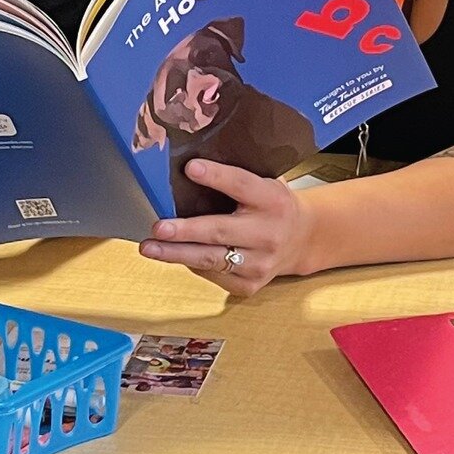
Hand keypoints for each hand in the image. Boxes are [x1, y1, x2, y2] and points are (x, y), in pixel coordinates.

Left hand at [138, 160, 317, 295]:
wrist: (304, 239)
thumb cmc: (272, 205)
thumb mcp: (264, 184)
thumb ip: (234, 180)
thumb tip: (185, 171)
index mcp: (272, 200)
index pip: (242, 185)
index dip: (216, 177)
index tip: (190, 168)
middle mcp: (268, 233)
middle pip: (221, 232)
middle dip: (185, 231)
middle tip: (158, 228)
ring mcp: (260, 263)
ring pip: (212, 260)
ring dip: (177, 254)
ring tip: (150, 248)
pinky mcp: (251, 284)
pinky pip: (214, 275)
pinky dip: (192, 264)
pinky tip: (177, 255)